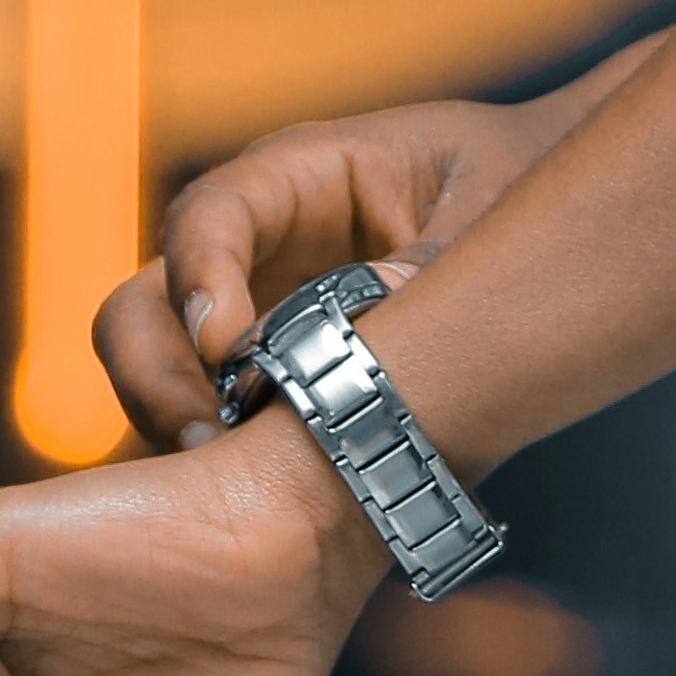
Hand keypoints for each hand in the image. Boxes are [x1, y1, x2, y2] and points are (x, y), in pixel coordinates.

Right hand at [96, 51, 660, 445]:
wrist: (533, 205)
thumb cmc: (507, 181)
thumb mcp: (488, 207)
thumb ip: (433, 263)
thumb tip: (376, 321)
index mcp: (294, 176)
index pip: (207, 217)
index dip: (199, 280)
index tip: (226, 350)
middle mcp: (244, 247)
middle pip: (141, 307)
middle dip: (156, 378)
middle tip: (208, 441)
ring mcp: (240, 315)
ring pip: (155, 373)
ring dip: (174, 428)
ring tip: (226, 484)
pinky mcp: (256, 379)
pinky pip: (203, 420)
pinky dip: (212, 461)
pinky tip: (255, 500)